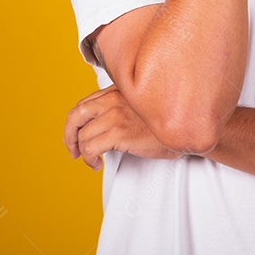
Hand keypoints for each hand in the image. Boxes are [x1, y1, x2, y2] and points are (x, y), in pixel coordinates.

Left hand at [64, 84, 179, 169]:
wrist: (185, 128)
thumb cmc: (167, 120)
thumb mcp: (142, 105)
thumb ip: (123, 105)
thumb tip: (104, 120)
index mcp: (118, 90)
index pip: (85, 104)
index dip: (76, 123)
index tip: (78, 135)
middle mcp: (114, 99)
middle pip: (75, 115)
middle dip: (69, 135)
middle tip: (73, 149)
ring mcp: (116, 115)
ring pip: (82, 136)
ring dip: (82, 152)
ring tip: (92, 160)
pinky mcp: (120, 133)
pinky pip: (90, 148)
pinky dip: (89, 159)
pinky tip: (97, 163)